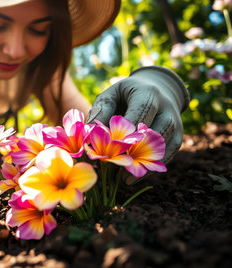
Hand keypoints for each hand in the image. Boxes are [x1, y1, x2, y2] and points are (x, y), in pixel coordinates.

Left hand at [87, 66, 188, 182]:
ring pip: (164, 148)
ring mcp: (176, 123)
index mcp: (148, 94)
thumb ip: (102, 110)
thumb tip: (89, 131)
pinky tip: (132, 179)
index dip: (123, 136)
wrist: (158, 87)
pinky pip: (168, 156)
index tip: (105, 151)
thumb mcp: (111, 95)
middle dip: (134, 153)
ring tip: (122, 180)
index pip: (138, 117)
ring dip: (143, 165)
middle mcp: (166, 108)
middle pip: (154, 134)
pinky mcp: (178, 136)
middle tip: (113, 169)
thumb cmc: (126, 95)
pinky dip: (151, 169)